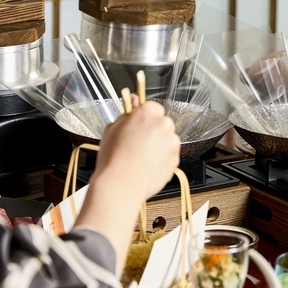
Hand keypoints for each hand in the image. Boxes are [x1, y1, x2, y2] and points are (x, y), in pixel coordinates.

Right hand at [76, 97, 180, 256]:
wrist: (121, 185)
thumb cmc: (113, 159)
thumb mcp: (112, 128)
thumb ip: (127, 114)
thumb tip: (134, 103)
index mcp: (148, 113)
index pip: (153, 106)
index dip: (144, 116)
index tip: (138, 123)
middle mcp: (163, 126)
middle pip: (162, 122)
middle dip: (153, 130)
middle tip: (137, 141)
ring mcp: (171, 143)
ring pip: (167, 139)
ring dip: (158, 144)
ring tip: (140, 156)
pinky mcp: (175, 160)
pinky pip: (169, 155)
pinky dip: (161, 158)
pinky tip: (146, 165)